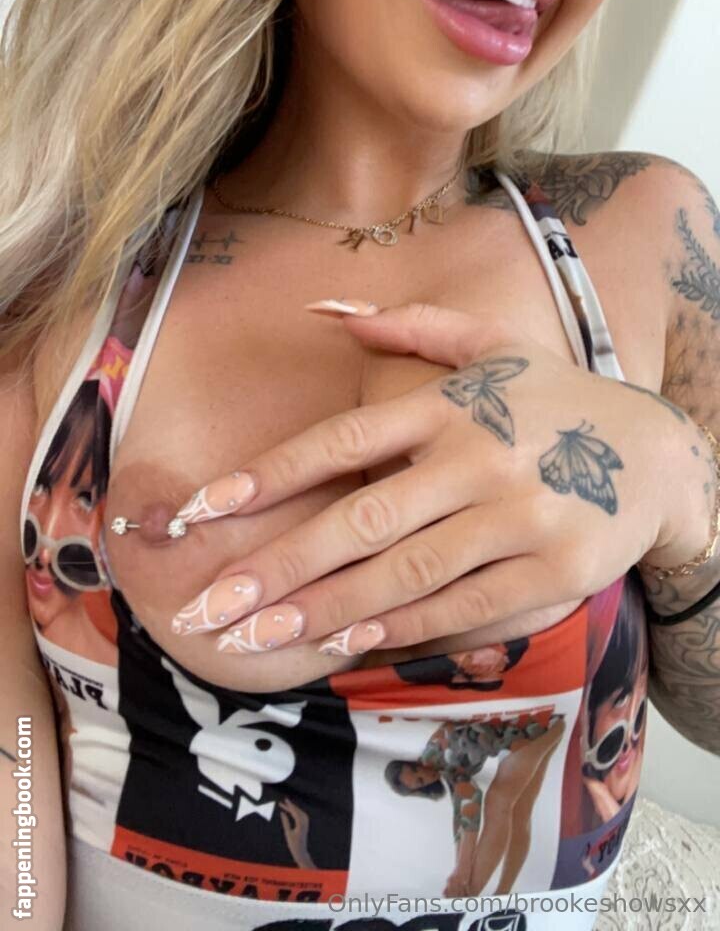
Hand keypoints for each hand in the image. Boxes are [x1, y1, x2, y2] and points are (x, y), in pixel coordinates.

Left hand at [166, 303, 708, 656]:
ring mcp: (518, 518)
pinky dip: (403, 630)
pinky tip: (347, 644)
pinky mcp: (553, 572)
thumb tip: (325, 309)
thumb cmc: (556, 398)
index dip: (266, 477)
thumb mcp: (491, 344)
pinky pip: (464, 607)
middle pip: (360, 521)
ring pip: (404, 575)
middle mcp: (478, 459)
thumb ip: (408, 322)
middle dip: (277, 568)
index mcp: (450, 405)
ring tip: (255, 638)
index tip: (200, 511)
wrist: (661, 454)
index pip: (341, 441)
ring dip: (323, 611)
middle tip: (207, 607)